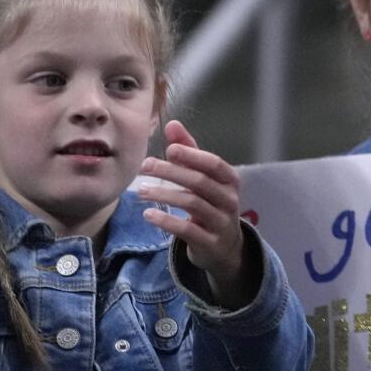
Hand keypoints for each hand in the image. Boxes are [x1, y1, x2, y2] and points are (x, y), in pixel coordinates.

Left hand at [139, 121, 247, 289]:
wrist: (225, 247)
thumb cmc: (211, 204)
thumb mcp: (204, 178)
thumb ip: (190, 151)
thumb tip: (172, 123)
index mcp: (230, 181)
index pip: (214, 164)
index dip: (193, 155)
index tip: (170, 149)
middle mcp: (230, 200)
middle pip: (200, 181)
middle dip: (171, 172)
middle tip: (145, 166)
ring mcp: (222, 222)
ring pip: (192, 203)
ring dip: (163, 194)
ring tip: (140, 191)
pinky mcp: (210, 242)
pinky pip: (187, 229)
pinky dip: (166, 220)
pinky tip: (148, 215)